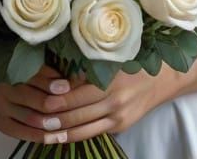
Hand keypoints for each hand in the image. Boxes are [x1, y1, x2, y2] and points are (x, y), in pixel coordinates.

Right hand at [0, 63, 76, 145]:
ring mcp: (1, 109)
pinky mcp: (2, 125)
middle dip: (54, 104)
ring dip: (51, 123)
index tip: (68, 85)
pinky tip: (57, 137)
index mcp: (10, 69)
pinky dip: (41, 136)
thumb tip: (72, 71)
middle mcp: (4, 90)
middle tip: (71, 106)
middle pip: (33, 100)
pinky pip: (23, 133)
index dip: (52, 82)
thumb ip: (43, 66)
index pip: (33, 77)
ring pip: (30, 118)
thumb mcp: (20, 59)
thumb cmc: (9, 67)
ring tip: (69, 124)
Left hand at [34, 65, 180, 143]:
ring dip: (61, 133)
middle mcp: (114, 101)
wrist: (163, 78)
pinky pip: (93, 133)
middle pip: (77, 114)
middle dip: (54, 119)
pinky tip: (61, 136)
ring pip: (83, 129)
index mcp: (110, 81)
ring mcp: (118, 117)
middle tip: (34, 119)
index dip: (57, 100)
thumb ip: (87, 69)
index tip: (40, 100)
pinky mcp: (120, 127)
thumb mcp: (112, 60)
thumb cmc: (133, 62)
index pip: (76, 94)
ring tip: (42, 133)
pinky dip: (76, 136)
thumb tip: (58, 77)